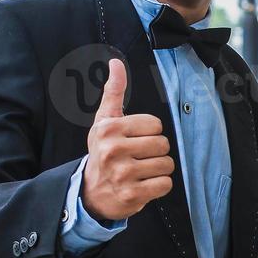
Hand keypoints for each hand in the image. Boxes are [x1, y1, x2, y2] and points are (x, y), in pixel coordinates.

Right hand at [80, 58, 173, 221]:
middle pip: (163, 144)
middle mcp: (113, 150)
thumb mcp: (104, 121)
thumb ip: (113, 92)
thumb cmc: (103, 151)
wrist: (91, 192)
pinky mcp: (132, 195)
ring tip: (141, 172)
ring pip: (167, 165)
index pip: (155, 124)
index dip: (150, 133)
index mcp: (109, 129)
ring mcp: (122, 174)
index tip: (134, 140)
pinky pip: (165, 184)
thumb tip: (116, 63)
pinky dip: (159, 186)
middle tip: (139, 158)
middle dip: (157, 152)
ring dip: (159, 170)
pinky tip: (144, 185)